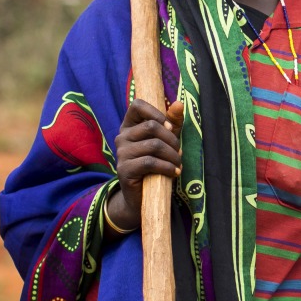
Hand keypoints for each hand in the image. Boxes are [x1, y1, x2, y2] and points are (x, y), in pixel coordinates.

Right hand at [110, 100, 182, 232]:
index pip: (137, 105)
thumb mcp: (166, 142)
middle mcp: (122, 137)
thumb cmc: (155, 166)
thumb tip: (179, 103)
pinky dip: (167, 167)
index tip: (170, 127)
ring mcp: (121, 154)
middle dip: (172, 139)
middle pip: (151, 126)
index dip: (156, 113)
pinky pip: (150, 162)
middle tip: (179, 152)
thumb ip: (172, 122)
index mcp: (129, 126)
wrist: (141, 197)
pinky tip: (174, 173)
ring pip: (153, 145)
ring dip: (172, 156)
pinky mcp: (124, 170)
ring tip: (178, 164)